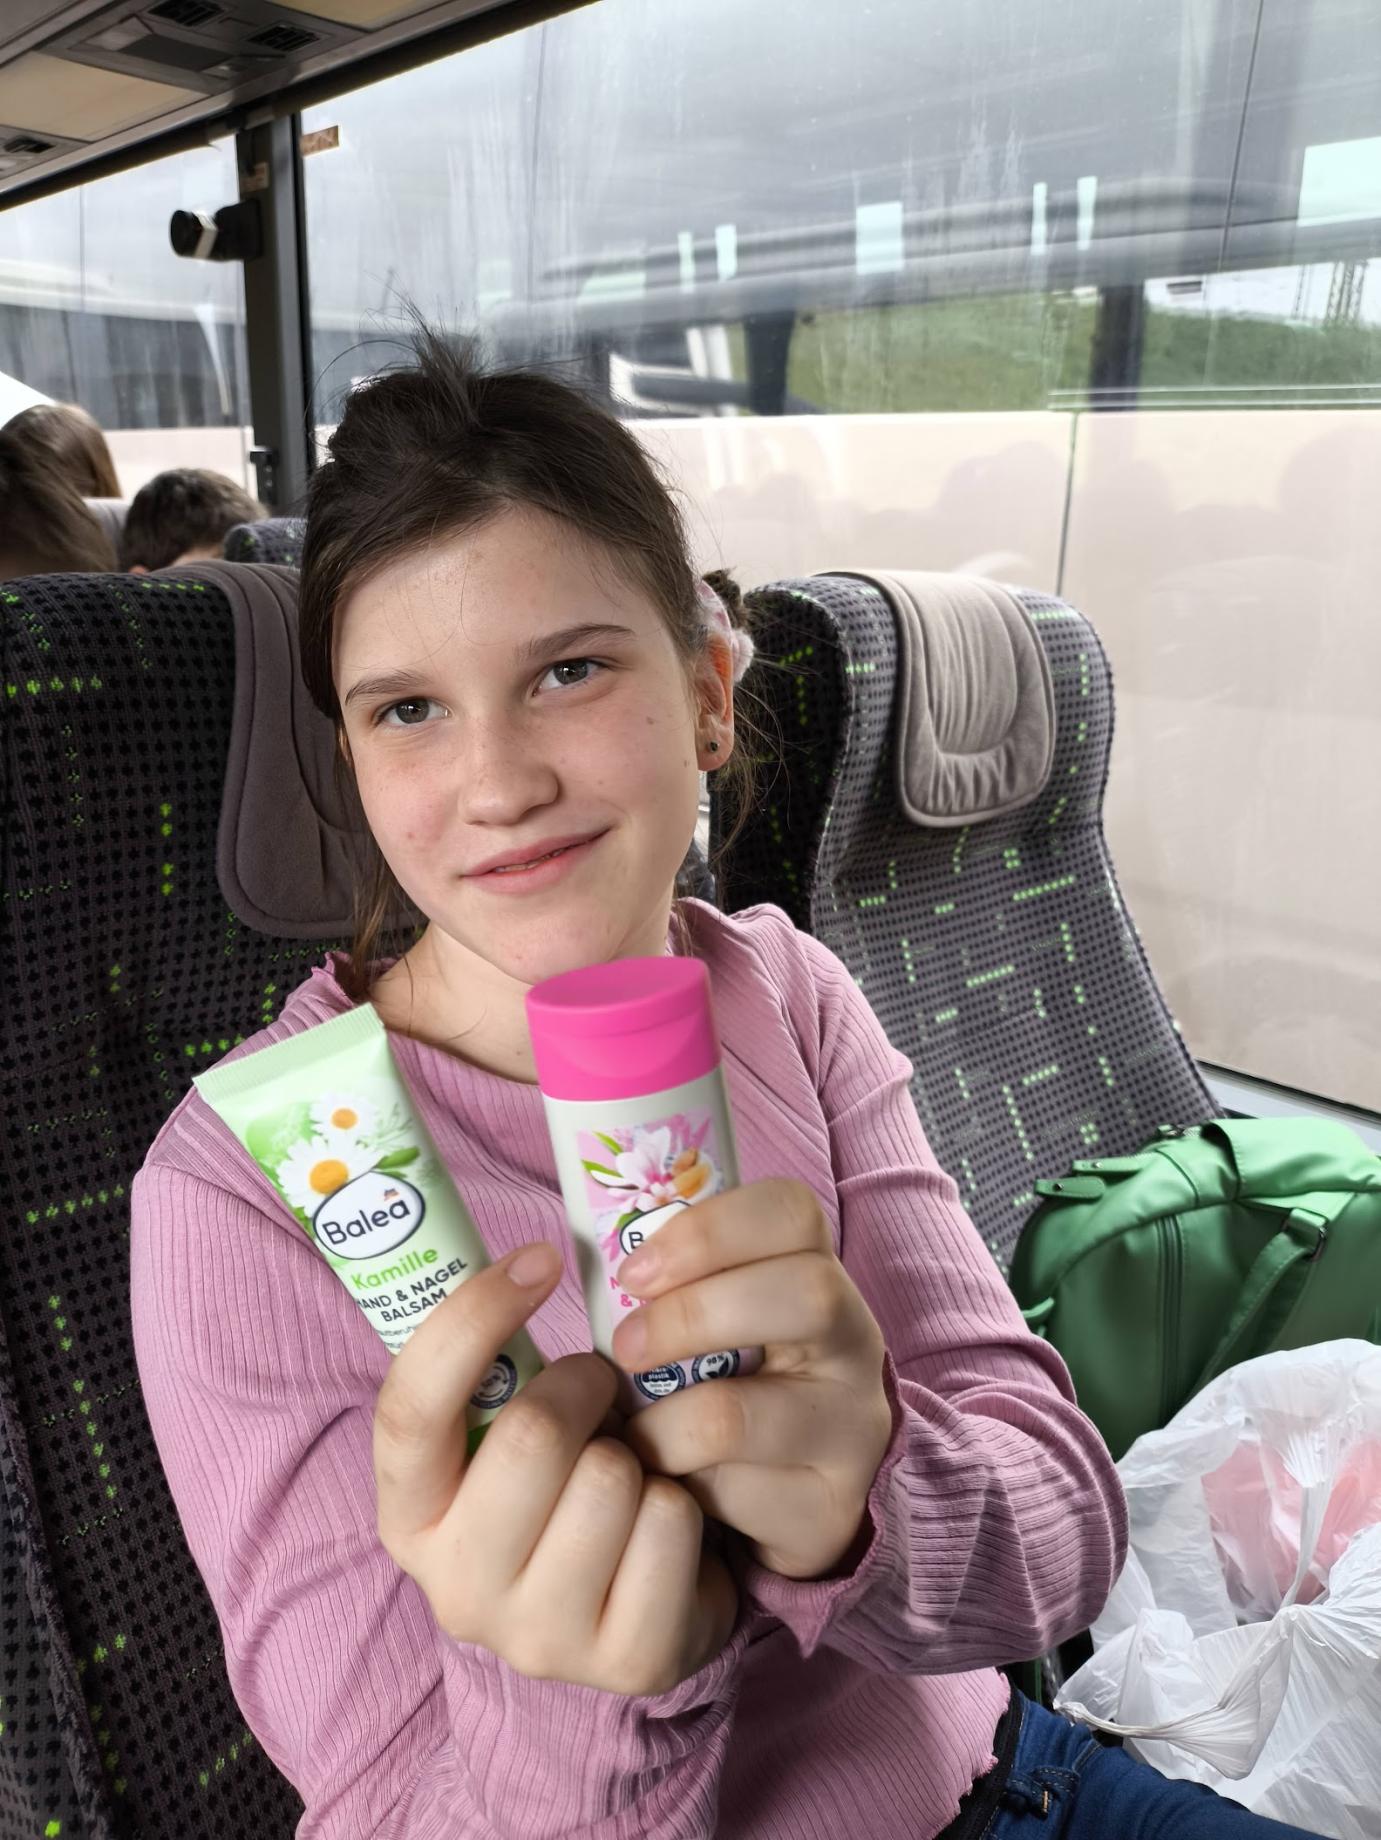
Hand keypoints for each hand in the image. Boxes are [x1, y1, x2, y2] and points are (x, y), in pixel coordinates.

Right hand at [373, 1243, 736, 1695]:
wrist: (632, 1613)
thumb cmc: (563, 1493)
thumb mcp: (506, 1436)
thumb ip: (493, 1372)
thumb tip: (527, 1255)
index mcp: (409, 1517)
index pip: (411, 1407)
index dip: (471, 1318)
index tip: (538, 1257)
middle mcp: (455, 1587)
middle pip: (529, 1436)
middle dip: (583, 1386)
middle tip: (602, 1388)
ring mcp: (537, 1636)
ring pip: (609, 1478)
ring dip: (638, 1450)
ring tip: (631, 1468)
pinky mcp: (624, 1661)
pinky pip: (670, 1523)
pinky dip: (684, 1503)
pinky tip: (666, 1525)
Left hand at [611, 1180, 893, 1580]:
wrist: (798, 1491)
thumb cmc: (730, 1383)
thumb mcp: (716, 1323)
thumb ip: (669, 1287)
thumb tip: (550, 1265)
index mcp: (819, 1272)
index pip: (791, 1212)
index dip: (707, 1230)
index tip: (633, 1272)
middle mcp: (854, 1341)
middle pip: (803, 1295)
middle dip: (688, 1316)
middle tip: (623, 1347)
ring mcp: (851, 1426)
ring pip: (740, 1414)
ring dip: (660, 1423)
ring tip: (629, 1432)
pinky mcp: (830, 1505)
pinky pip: (734, 1494)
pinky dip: (678, 1484)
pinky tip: (662, 1481)